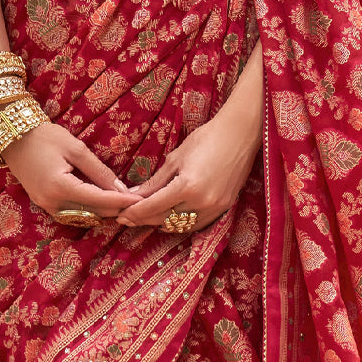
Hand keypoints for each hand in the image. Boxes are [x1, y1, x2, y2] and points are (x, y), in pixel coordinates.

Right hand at [1, 121, 142, 219]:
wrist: (11, 137)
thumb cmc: (43, 136)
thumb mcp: (75, 148)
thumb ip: (99, 171)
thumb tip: (121, 189)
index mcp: (60, 188)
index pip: (100, 200)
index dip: (122, 201)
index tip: (142, 200)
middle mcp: (53, 204)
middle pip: (94, 213)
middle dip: (118, 209)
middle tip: (139, 204)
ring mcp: (48, 207)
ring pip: (85, 216)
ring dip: (106, 212)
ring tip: (126, 204)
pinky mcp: (45, 206)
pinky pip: (74, 213)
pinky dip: (91, 209)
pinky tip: (105, 203)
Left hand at [115, 107, 261, 231]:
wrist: (240, 136)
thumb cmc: (207, 139)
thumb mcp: (176, 158)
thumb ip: (156, 181)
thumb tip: (135, 194)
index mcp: (187, 186)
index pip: (153, 206)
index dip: (135, 212)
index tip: (121, 215)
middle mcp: (201, 202)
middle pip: (165, 220)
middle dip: (144, 220)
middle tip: (127, 219)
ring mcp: (214, 208)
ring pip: (181, 226)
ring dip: (162, 223)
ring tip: (146, 219)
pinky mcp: (223, 209)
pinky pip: (196, 224)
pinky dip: (181, 224)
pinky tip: (169, 219)